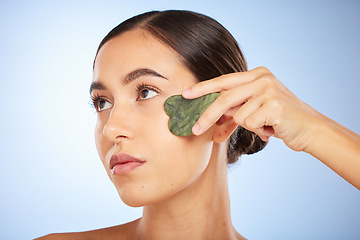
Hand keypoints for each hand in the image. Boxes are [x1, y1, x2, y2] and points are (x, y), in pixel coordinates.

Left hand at [182, 67, 320, 151]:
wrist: (310, 129)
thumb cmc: (279, 121)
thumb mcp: (254, 111)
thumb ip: (234, 111)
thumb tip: (208, 124)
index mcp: (257, 74)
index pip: (223, 80)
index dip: (203, 88)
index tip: (185, 94)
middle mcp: (262, 78)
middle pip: (224, 98)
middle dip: (206, 116)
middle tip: (194, 130)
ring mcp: (269, 90)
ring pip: (238, 115)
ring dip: (248, 127)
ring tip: (265, 126)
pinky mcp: (274, 105)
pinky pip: (250, 123)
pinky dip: (258, 131)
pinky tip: (272, 129)